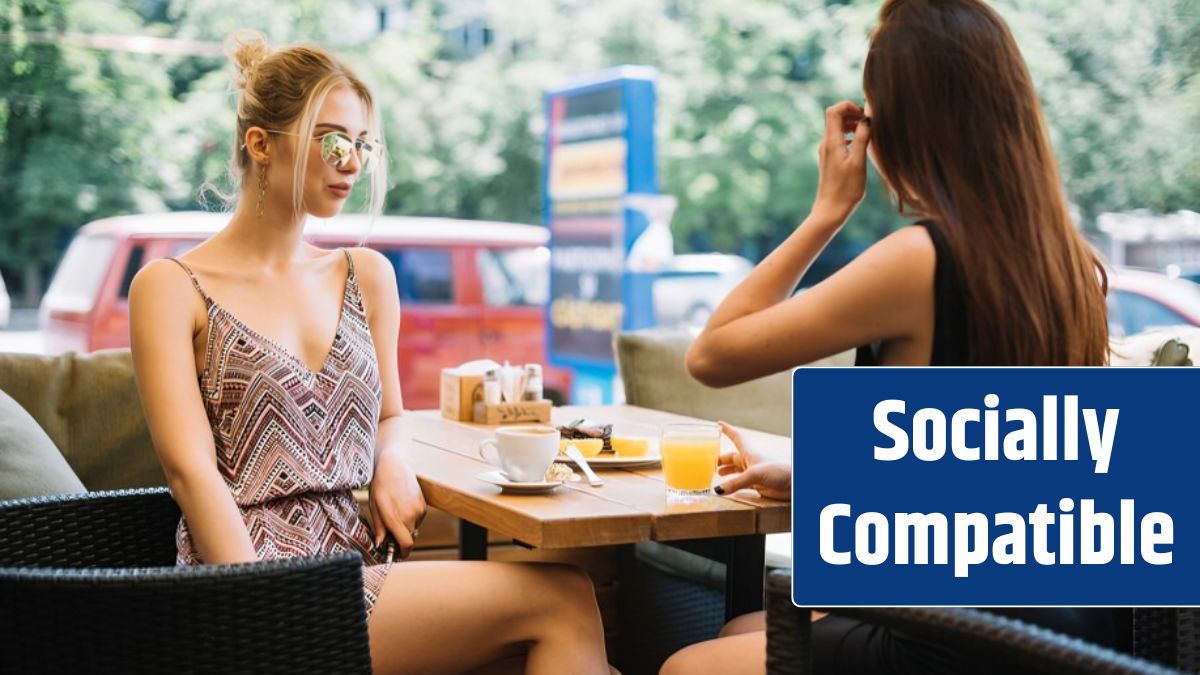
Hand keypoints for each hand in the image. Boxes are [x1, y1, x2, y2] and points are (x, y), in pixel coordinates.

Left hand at [368, 450, 426, 559]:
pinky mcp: (424, 506)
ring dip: (406, 527)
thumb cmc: (381, 485)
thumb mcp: (374, 507)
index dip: (402, 553)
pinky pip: (418, 520)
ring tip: (395, 512)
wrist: (395, 466)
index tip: (397, 554)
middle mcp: (410, 516)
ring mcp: (419, 511)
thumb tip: (380, 544)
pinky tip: (403, 506)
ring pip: (414, 529)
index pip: (406, 544)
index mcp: (395, 518)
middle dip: (401, 538)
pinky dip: (411, 518)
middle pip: (409, 538)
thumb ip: (379, 528)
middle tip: (390, 531)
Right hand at [713, 421, 791, 500]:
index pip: (736, 437)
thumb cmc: (778, 471)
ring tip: (715, 475)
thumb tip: (717, 490)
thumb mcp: (754, 475)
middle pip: (732, 457)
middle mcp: (750, 461)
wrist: (794, 483)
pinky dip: (732, 485)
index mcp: (749, 452)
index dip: (727, 430)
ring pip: (735, 471)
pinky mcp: (757, 485)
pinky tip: (726, 489)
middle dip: (720, 458)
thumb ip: (735, 483)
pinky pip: (740, 484)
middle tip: (707, 461)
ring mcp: (753, 473)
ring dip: (726, 472)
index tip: (717, 424)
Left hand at [813, 100, 871, 223]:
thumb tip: (867, 119)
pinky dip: (850, 136)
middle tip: (868, 122)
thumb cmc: (846, 190)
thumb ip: (863, 138)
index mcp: (831, 142)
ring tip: (867, 132)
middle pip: (834, 117)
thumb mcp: (858, 162)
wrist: (831, 210)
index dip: (848, 106)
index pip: (833, 110)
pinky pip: (839, 140)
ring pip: (837, 128)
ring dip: (851, 125)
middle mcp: (826, 144)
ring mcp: (827, 152)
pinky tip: (861, 145)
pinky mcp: (830, 160)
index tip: (864, 115)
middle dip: (852, 113)